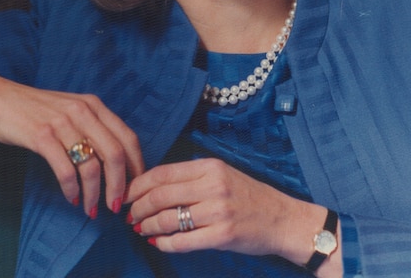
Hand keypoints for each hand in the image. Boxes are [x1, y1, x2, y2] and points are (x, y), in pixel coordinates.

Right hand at [0, 56, 144, 216]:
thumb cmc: (35, 110)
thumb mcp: (71, 110)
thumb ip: (92, 129)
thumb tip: (115, 163)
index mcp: (95, 106)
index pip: (128, 138)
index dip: (136, 166)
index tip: (135, 188)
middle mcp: (83, 111)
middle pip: (115, 154)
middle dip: (119, 186)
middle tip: (115, 206)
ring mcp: (62, 123)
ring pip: (91, 165)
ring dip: (94, 193)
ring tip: (90, 208)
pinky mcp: (42, 136)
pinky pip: (65, 169)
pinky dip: (72, 188)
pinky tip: (71, 197)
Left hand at [125, 157, 337, 274]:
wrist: (283, 219)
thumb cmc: (249, 197)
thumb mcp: (223, 175)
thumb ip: (192, 178)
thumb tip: (152, 188)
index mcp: (210, 166)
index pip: (162, 173)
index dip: (138, 185)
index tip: (127, 195)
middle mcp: (213, 185)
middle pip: (160, 195)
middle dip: (137, 208)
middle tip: (129, 216)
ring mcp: (218, 210)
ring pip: (168, 218)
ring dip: (148, 226)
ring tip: (141, 230)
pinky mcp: (222, 234)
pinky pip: (183, 241)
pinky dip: (165, 244)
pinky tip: (159, 243)